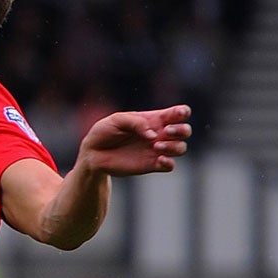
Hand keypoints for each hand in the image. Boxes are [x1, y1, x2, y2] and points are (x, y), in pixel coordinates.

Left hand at [78, 105, 192, 176]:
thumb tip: (154, 135)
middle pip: (184, 131)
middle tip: (166, 131)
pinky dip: (169, 162)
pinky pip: (170, 166)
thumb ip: (136, 122)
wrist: (93, 154)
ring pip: (180, 148)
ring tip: (156, 145)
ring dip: (174, 146)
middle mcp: (159, 134)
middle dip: (182, 130)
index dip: (183, 112)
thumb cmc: (104, 132)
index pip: (177, 113)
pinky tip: (159, 159)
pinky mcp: (151, 165)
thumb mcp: (117, 120)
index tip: (178, 114)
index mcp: (153, 119)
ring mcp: (156, 150)